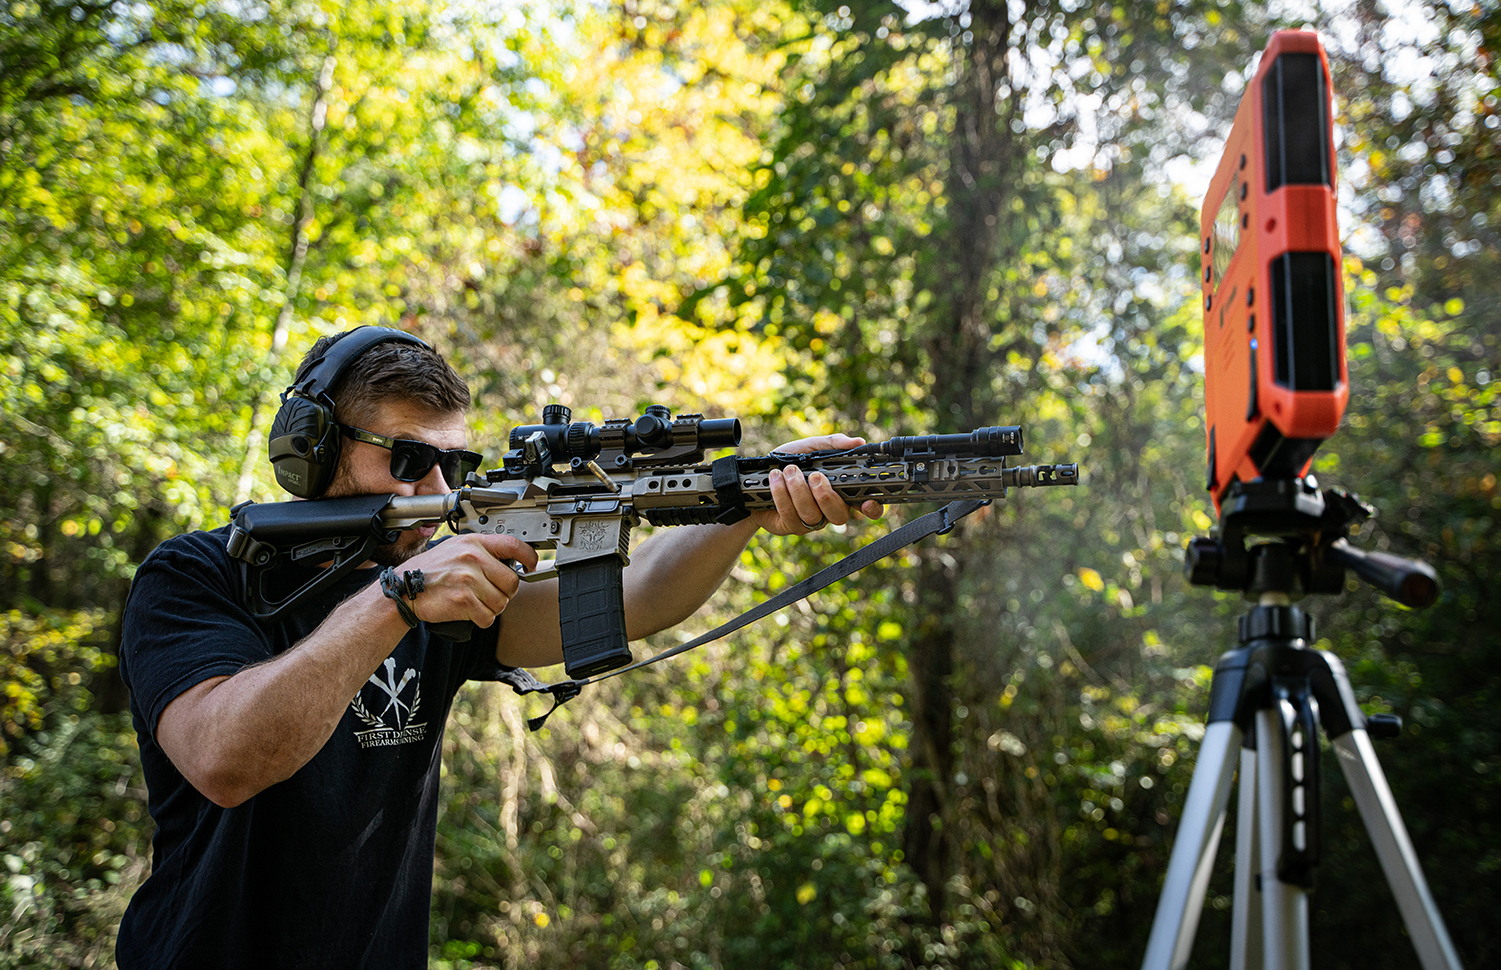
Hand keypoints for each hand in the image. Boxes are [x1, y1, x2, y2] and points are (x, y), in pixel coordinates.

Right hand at [399, 534, 539, 626]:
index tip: (531, 565)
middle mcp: (473, 558)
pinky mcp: (464, 601)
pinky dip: (481, 619)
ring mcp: (469, 579)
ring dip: (492, 607)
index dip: (529, 557)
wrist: (404, 589)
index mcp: (474, 542)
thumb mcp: (455, 548)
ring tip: (476, 602)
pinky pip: (488, 617)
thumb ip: (481, 551)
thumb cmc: (429, 570)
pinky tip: (469, 611)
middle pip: (512, 582)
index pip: (514, 545)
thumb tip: (509, 561)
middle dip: (505, 592)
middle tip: (490, 593)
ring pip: (502, 602)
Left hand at [751, 433, 884, 535]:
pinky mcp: (789, 525)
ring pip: (812, 515)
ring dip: (799, 490)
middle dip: (827, 496)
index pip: (865, 506)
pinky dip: (781, 493)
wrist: (756, 475)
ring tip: (789, 471)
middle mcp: (828, 510)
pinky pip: (790, 515)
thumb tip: (858, 442)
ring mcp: (809, 521)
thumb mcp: (810, 447)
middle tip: (815, 476)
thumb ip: (833, 444)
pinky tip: (775, 478)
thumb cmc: (788, 461)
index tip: (867, 501)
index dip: (872, 508)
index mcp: (840, 491)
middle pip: (839, 516)